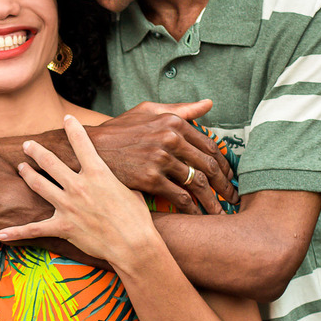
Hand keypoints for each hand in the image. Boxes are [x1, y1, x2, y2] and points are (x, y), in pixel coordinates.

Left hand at [0, 116, 159, 265]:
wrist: (134, 244)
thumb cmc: (137, 217)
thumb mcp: (132, 189)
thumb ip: (119, 178)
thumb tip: (121, 171)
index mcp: (98, 173)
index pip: (81, 143)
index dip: (72, 128)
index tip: (66, 119)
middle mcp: (79, 186)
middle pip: (50, 161)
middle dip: (36, 150)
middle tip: (28, 145)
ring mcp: (68, 206)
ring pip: (39, 185)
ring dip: (27, 175)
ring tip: (21, 168)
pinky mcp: (63, 227)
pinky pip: (34, 229)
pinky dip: (16, 232)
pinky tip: (0, 234)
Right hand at [87, 99, 237, 212]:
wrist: (88, 148)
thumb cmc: (120, 130)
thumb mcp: (148, 111)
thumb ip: (180, 109)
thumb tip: (208, 104)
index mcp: (173, 121)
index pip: (209, 145)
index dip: (223, 164)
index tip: (228, 176)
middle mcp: (170, 138)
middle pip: (208, 165)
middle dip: (224, 184)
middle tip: (232, 197)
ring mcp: (160, 159)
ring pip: (197, 183)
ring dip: (213, 201)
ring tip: (221, 212)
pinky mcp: (150, 178)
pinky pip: (180, 197)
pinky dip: (192, 209)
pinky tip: (198, 216)